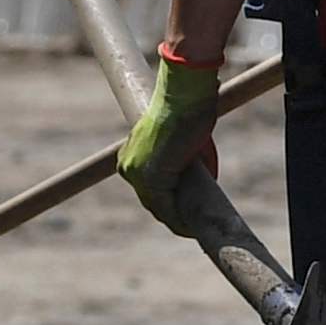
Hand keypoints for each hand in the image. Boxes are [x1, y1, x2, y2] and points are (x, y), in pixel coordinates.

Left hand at [113, 53, 225, 226]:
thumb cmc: (188, 106)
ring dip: (177, 220)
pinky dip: (180, 221)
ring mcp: (138, 174)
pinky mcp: (151, 180)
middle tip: (191, 223)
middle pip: (152, 201)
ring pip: (159, 208)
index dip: (168, 201)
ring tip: (193, 229)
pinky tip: (192, 228)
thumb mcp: (182, 134)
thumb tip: (197, 171)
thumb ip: (184, 155)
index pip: (149, 188)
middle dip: (173, 213)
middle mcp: (128, 167)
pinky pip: (167, 209)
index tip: (183, 210)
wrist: (184, 95)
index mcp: (131, 156)